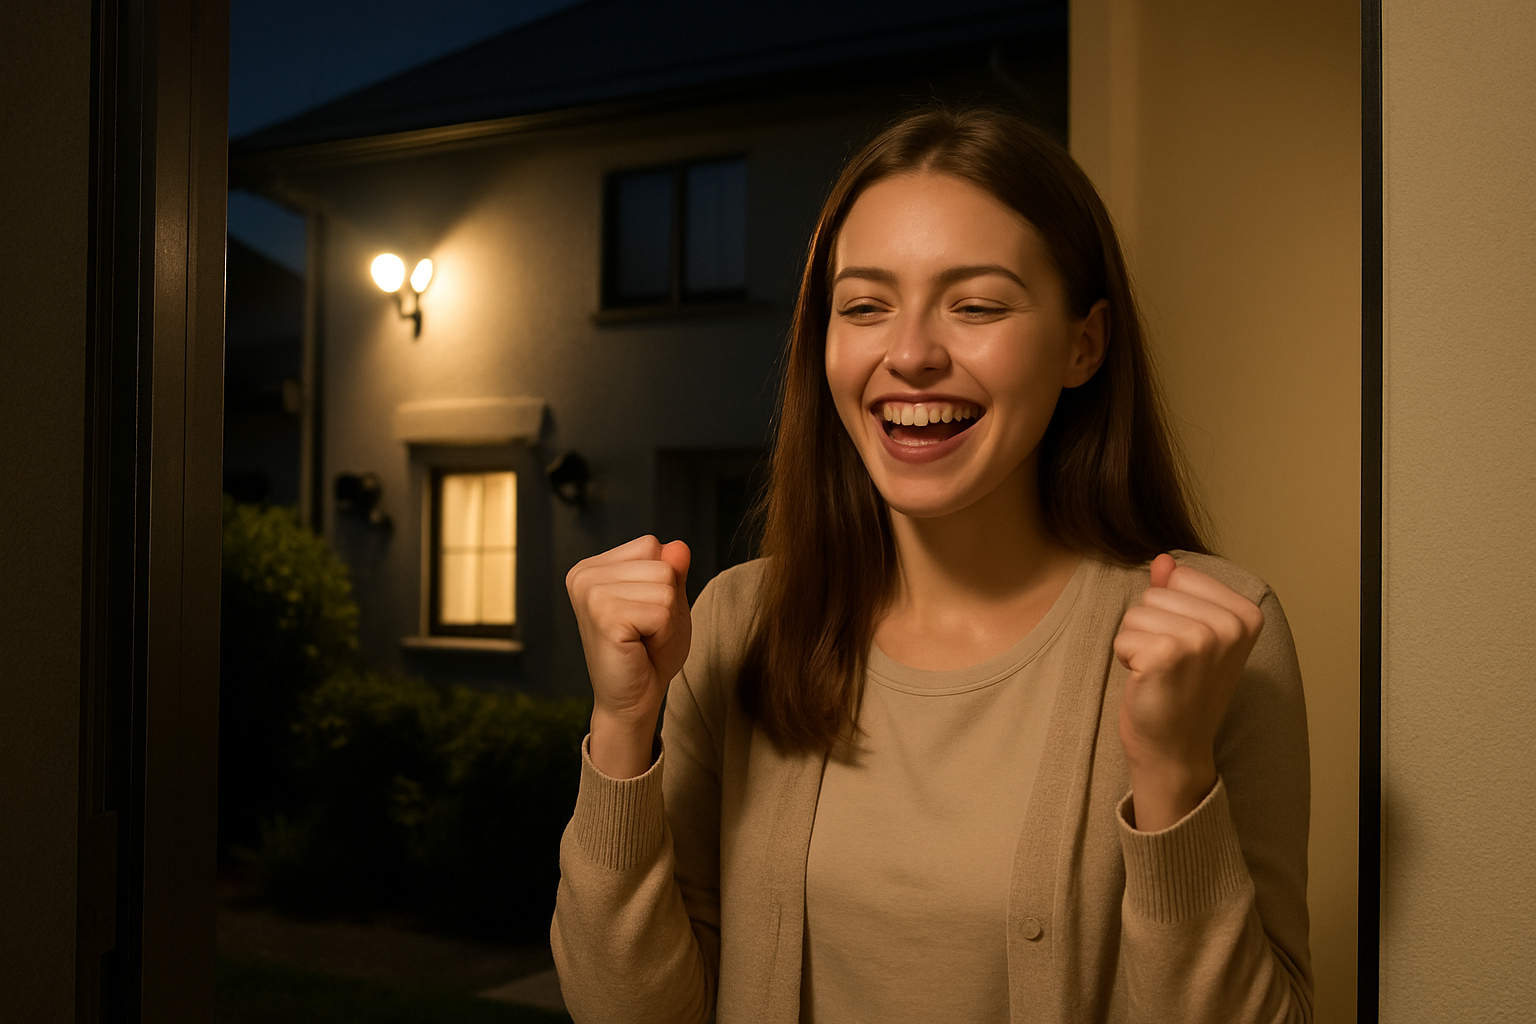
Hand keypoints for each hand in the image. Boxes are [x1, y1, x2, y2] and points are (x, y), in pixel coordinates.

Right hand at [565, 535, 690, 778]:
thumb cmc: (648, 653)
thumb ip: (673, 571)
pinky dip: (663, 634)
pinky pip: (662, 612)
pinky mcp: (604, 617)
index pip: (652, 545)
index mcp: (593, 567)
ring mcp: (590, 594)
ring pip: (665, 586)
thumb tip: (679, 546)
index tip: (643, 613)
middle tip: (645, 632)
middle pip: (662, 565)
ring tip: (642, 639)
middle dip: (667, 602)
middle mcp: (585, 575)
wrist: (631, 700)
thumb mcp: (668, 602)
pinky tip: (640, 648)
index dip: (663, 581)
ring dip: (666, 619)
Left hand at [1113, 554, 1263, 830]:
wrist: (1175, 750)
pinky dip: (1125, 659)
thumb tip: (1162, 559)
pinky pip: (1123, 636)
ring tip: (1160, 673)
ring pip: (1136, 612)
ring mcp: (1202, 639)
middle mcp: (1230, 625)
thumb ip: (1178, 592)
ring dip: (1137, 644)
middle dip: (1150, 627)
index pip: (1179, 576)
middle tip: (1170, 665)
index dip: (1170, 612)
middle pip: (1155, 593)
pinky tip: (1147, 682)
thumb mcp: (1191, 635)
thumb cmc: (1181, 693)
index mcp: (1245, 614)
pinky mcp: (1168, 654)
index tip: (1186, 649)